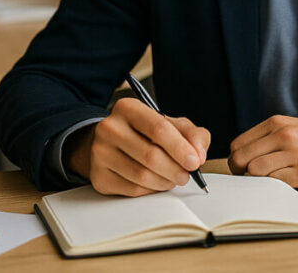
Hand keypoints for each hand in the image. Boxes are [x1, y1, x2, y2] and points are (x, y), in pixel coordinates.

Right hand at [67, 97, 211, 196]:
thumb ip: (191, 134)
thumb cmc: (145, 133)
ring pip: (142, 175)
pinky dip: (151, 190)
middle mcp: (109, 128)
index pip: (158, 128)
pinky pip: (133, 189)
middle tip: (187, 176)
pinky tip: (157, 183)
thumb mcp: (170, 124)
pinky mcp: (99, 176)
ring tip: (173, 179)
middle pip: (150, 155)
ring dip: (165, 182)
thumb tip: (199, 155)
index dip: (180, 148)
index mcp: (128, 108)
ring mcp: (100, 153)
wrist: (111, 144)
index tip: (195, 162)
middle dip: (175, 169)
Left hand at [228, 116, 297, 189]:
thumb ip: (269, 136)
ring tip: (269, 179)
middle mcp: (284, 136)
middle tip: (249, 178)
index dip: (236, 159)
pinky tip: (284, 182)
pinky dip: (274, 185)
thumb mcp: (293, 126)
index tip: (241, 167)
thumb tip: (242, 155)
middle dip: (240, 172)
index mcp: (277, 123)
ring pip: (256, 171)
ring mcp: (294, 155)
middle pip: (242, 159)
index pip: (239, 144)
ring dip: (257, 179)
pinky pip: (275, 183)